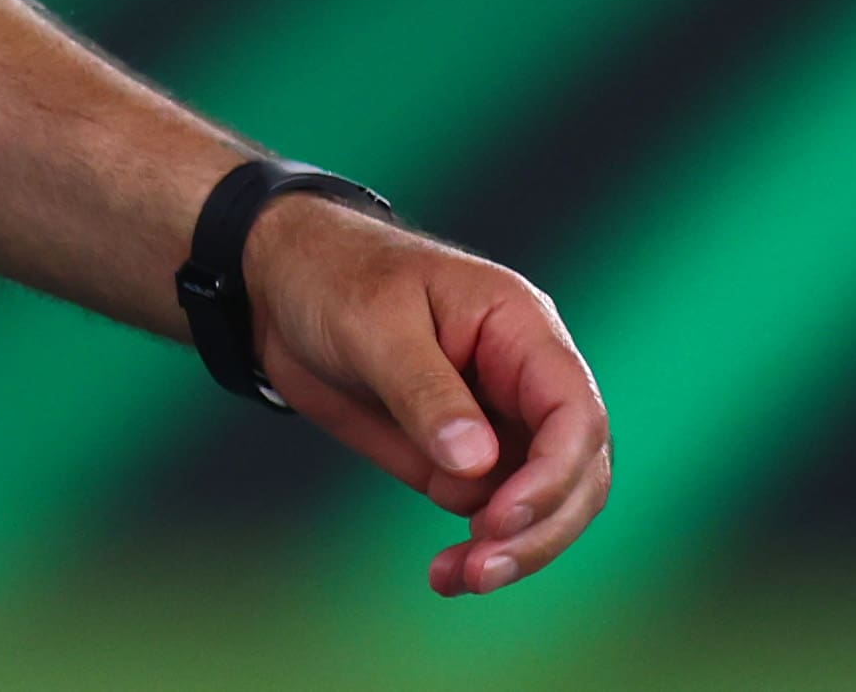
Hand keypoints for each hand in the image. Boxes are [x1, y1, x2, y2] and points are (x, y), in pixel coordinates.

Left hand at [246, 197, 611, 595]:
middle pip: (576, 470)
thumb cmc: (334, 277)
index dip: (554, 474)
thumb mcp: (374, 324)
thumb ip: (426, 392)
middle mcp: (521, 380)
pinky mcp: (458, 458)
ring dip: (513, 551)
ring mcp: (494, 423)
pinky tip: (444, 574)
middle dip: (541, 528)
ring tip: (453, 578)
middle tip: (482, 569)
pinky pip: (490, 514)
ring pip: (542, 504)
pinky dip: (478, 551)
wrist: (279, 288)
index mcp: (519, 329)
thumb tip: (478, 465)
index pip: (574, 412)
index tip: (500, 519)